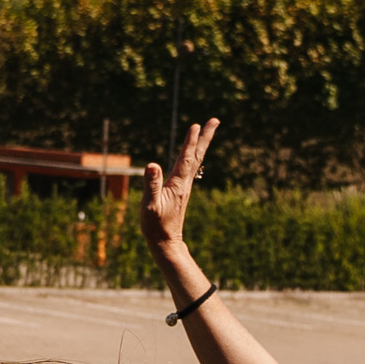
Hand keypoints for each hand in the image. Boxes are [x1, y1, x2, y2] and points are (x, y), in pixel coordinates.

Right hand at [137, 119, 218, 269]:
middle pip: (197, 156)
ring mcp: (184, 187)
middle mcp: (184, 183)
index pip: (186, 158)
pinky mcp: (181, 191)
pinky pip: (190, 168)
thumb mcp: (150, 205)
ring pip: (195, 161)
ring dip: (201, 145)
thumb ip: (151, 185)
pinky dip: (193, 156)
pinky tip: (192, 156)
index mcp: (178, 183)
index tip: (196, 125)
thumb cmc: (155, 225)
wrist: (165, 243)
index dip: (190, 141)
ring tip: (205, 131)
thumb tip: (152, 165)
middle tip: (215, 120)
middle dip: (205, 137)